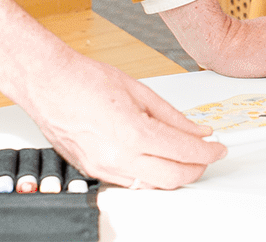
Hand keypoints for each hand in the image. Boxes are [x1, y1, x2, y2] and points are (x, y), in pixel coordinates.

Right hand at [0, 0, 218, 187]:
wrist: (47, 83)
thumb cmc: (85, 80)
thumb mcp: (140, 91)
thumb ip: (172, 116)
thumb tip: (197, 130)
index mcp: (133, 133)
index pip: (184, 152)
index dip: (208, 151)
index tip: (217, 147)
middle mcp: (118, 157)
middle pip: (172, 177)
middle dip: (197, 168)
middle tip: (206, 155)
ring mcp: (103, 168)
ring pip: (151, 185)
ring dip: (173, 175)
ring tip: (184, 157)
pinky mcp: (92, 171)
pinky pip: (129, 182)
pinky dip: (149, 175)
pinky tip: (156, 161)